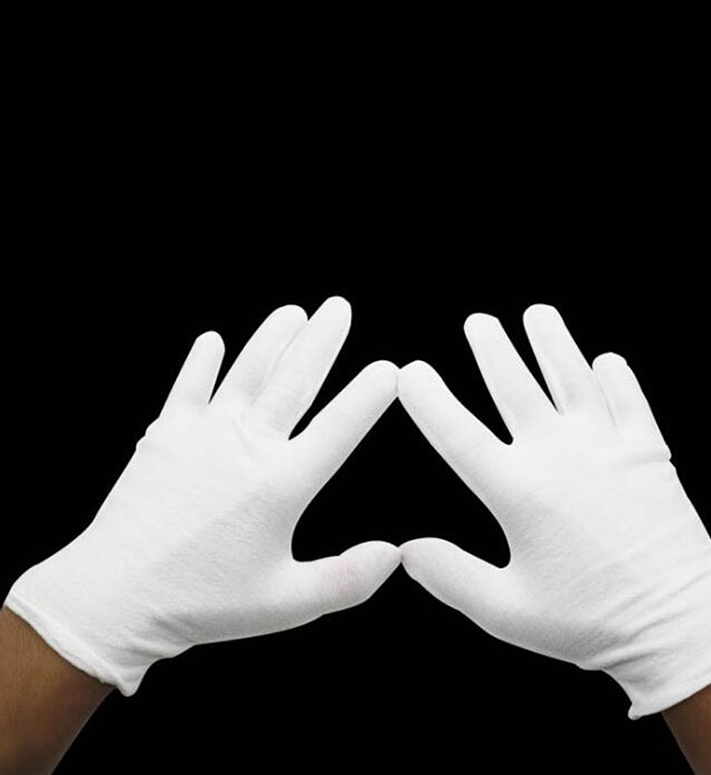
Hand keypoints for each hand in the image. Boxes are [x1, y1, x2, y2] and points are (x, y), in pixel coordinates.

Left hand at [3, 295, 399, 695]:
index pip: (339, 428)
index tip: (389, 369)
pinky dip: (200, 362)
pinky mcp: (165, 436)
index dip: (368, 396)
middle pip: (294, 380)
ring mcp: (202, 436)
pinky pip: (187, 387)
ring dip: (271, 337)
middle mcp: (245, 448)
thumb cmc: (202, 603)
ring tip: (293, 311)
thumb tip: (394, 554)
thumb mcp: (285, 604)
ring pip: (245, 371)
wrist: (114, 597)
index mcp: (280, 485)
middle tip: (339, 307)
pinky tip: (212, 340)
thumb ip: (347, 579)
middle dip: (323, 339)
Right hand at [397, 303, 710, 718]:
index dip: (429, 400)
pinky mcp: (648, 451)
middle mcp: (560, 457)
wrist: (680, 624)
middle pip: (516, 386)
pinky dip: (617, 376)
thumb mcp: (507, 612)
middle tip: (477, 322)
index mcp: (519, 493)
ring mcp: (607, 448)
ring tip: (536, 314)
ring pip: (572, 378)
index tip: (411, 373)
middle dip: (492, 349)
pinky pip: (629, 399)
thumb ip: (451, 576)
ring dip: (552, 342)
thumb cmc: (590, 622)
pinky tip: (606, 361)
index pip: (459, 434)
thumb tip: (407, 550)